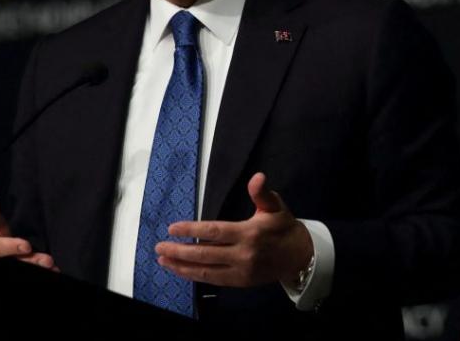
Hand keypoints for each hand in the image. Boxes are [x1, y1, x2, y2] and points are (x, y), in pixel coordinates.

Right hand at [0, 185, 58, 270]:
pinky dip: (41, 277)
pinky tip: (56, 273)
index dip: (11, 247)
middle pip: (14, 263)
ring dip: (38, 271)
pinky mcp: (16, 275)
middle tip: (48, 261)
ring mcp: (7, 271)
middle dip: (31, 262)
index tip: (26, 245)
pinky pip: (28, 276)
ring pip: (22, 272)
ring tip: (54, 268)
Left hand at [155, 172, 312, 286]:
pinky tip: (181, 270)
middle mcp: (243, 254)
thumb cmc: (283, 227)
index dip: (191, 230)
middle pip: (205, 254)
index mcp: (249, 233)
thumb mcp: (275, 206)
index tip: (172, 228)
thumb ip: (262, 192)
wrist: (299, 255)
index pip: (214, 232)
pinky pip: (213, 280)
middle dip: (179, 251)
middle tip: (159, 247)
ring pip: (205, 271)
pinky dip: (194, 276)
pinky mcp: (240, 282)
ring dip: (181, 266)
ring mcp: (241, 271)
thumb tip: (257, 177)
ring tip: (163, 260)